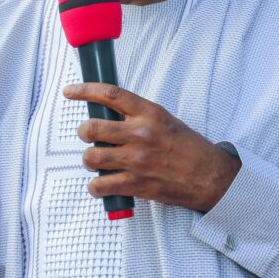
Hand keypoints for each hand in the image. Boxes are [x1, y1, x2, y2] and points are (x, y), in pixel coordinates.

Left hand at [65, 82, 240, 212]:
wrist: (208, 176)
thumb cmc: (188, 147)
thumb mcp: (164, 120)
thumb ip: (137, 116)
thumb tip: (108, 114)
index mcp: (148, 113)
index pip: (109, 94)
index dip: (84, 91)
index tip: (70, 92)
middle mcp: (140, 134)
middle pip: (91, 128)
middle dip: (84, 132)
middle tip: (88, 136)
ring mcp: (136, 160)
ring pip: (91, 157)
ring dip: (90, 160)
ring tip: (98, 162)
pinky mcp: (135, 184)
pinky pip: (100, 186)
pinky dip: (96, 187)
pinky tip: (102, 185)